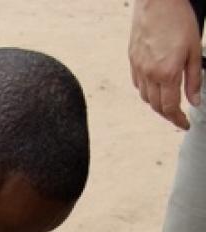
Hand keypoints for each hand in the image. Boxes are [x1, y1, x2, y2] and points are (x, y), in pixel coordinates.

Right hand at [129, 0, 201, 128]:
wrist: (156, 3)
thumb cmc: (178, 21)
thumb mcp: (194, 51)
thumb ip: (194, 79)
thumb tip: (195, 100)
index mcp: (167, 73)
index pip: (170, 107)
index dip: (177, 119)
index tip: (184, 124)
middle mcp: (149, 74)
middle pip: (155, 106)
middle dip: (167, 115)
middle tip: (178, 117)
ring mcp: (138, 67)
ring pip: (145, 96)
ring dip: (156, 104)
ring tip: (168, 102)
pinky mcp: (132, 60)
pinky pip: (138, 83)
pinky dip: (146, 91)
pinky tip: (155, 87)